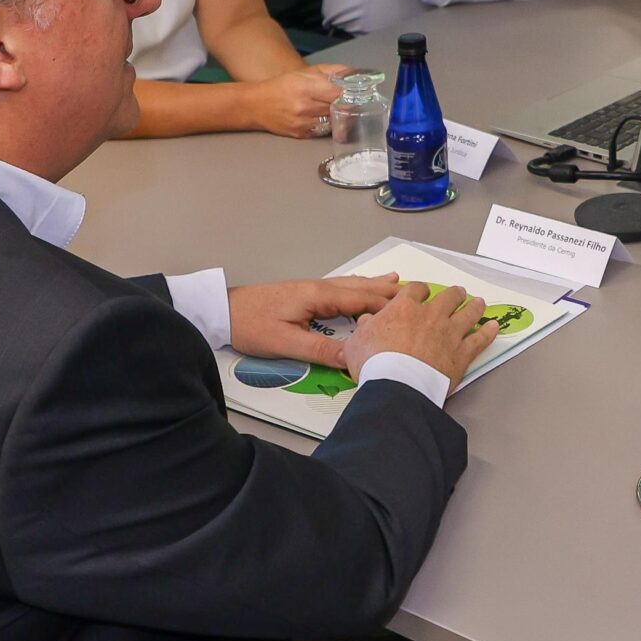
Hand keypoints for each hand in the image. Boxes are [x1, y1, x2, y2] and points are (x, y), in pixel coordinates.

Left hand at [228, 273, 406, 362]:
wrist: (222, 310)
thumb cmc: (252, 325)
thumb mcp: (285, 343)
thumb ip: (321, 349)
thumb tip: (354, 358)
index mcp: (319, 296)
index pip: (362, 299)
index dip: (389, 305)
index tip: (415, 309)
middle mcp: (320, 288)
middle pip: (362, 288)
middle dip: (389, 292)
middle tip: (418, 293)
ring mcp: (313, 289)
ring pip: (352, 285)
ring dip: (376, 286)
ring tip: (400, 283)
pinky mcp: (305, 294)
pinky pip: (342, 288)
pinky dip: (359, 287)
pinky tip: (363, 286)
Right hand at [250, 66, 345, 138]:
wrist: (257, 105)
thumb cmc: (283, 85)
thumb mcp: (306, 72)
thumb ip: (332, 71)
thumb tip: (353, 74)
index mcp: (306, 88)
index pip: (339, 93)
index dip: (350, 93)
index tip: (356, 92)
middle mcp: (305, 107)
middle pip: (339, 109)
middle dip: (348, 105)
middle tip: (352, 101)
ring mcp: (303, 123)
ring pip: (334, 122)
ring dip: (340, 116)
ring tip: (340, 109)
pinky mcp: (302, 135)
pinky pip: (325, 131)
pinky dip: (329, 125)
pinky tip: (326, 117)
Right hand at [337, 279, 503, 387]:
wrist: (397, 385)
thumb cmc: (374, 363)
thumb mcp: (357, 341)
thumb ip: (365, 328)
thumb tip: (368, 321)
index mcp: (404, 308)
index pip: (416, 290)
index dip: (420, 290)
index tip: (422, 292)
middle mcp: (430, 316)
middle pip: (448, 297)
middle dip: (454, 294)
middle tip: (457, 293)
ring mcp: (449, 333)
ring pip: (468, 313)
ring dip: (474, 306)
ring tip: (479, 302)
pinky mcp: (462, 353)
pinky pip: (480, 339)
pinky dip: (488, 332)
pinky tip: (494, 327)